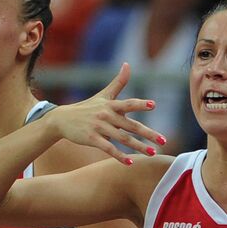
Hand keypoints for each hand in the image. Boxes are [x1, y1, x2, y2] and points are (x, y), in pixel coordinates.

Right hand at [48, 63, 164, 164]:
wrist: (63, 119)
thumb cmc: (87, 107)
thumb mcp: (103, 94)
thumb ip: (118, 82)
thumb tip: (128, 64)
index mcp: (111, 105)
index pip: (128, 103)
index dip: (140, 103)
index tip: (153, 105)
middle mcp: (107, 115)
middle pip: (131, 125)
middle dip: (148, 133)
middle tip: (163, 140)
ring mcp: (99, 128)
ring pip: (123, 139)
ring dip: (138, 147)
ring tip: (152, 153)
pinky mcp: (92, 139)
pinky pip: (109, 149)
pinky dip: (119, 156)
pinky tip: (130, 162)